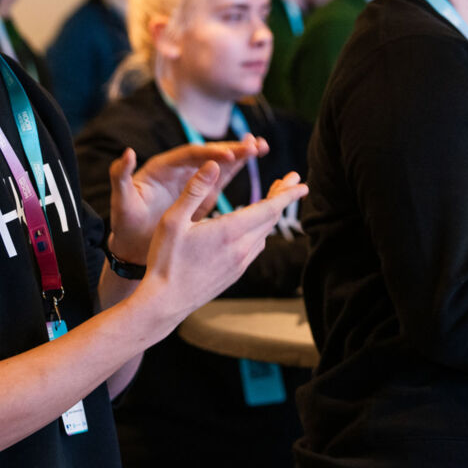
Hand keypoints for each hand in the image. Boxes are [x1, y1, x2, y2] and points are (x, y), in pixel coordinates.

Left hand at [107, 137, 268, 263]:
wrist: (132, 244)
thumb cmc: (125, 222)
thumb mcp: (122, 201)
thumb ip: (122, 176)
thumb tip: (127, 152)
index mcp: (162, 167)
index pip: (190, 155)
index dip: (209, 153)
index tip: (229, 155)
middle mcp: (179, 169)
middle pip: (208, 154)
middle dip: (231, 149)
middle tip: (254, 145)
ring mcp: (192, 181)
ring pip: (219, 163)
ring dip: (239, 154)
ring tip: (261, 146)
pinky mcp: (201, 194)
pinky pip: (222, 178)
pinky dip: (237, 169)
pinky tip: (256, 164)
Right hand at [136, 163, 307, 329]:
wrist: (164, 303)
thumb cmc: (165, 260)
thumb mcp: (173, 219)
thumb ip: (195, 190)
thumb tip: (213, 163)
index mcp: (229, 231)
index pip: (269, 208)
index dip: (288, 194)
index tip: (302, 183)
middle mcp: (241, 248)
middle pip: (271, 219)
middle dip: (283, 197)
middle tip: (291, 180)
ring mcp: (240, 264)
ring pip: (265, 234)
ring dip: (272, 214)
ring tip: (273, 199)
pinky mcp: (235, 274)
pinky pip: (256, 248)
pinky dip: (262, 231)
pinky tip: (254, 227)